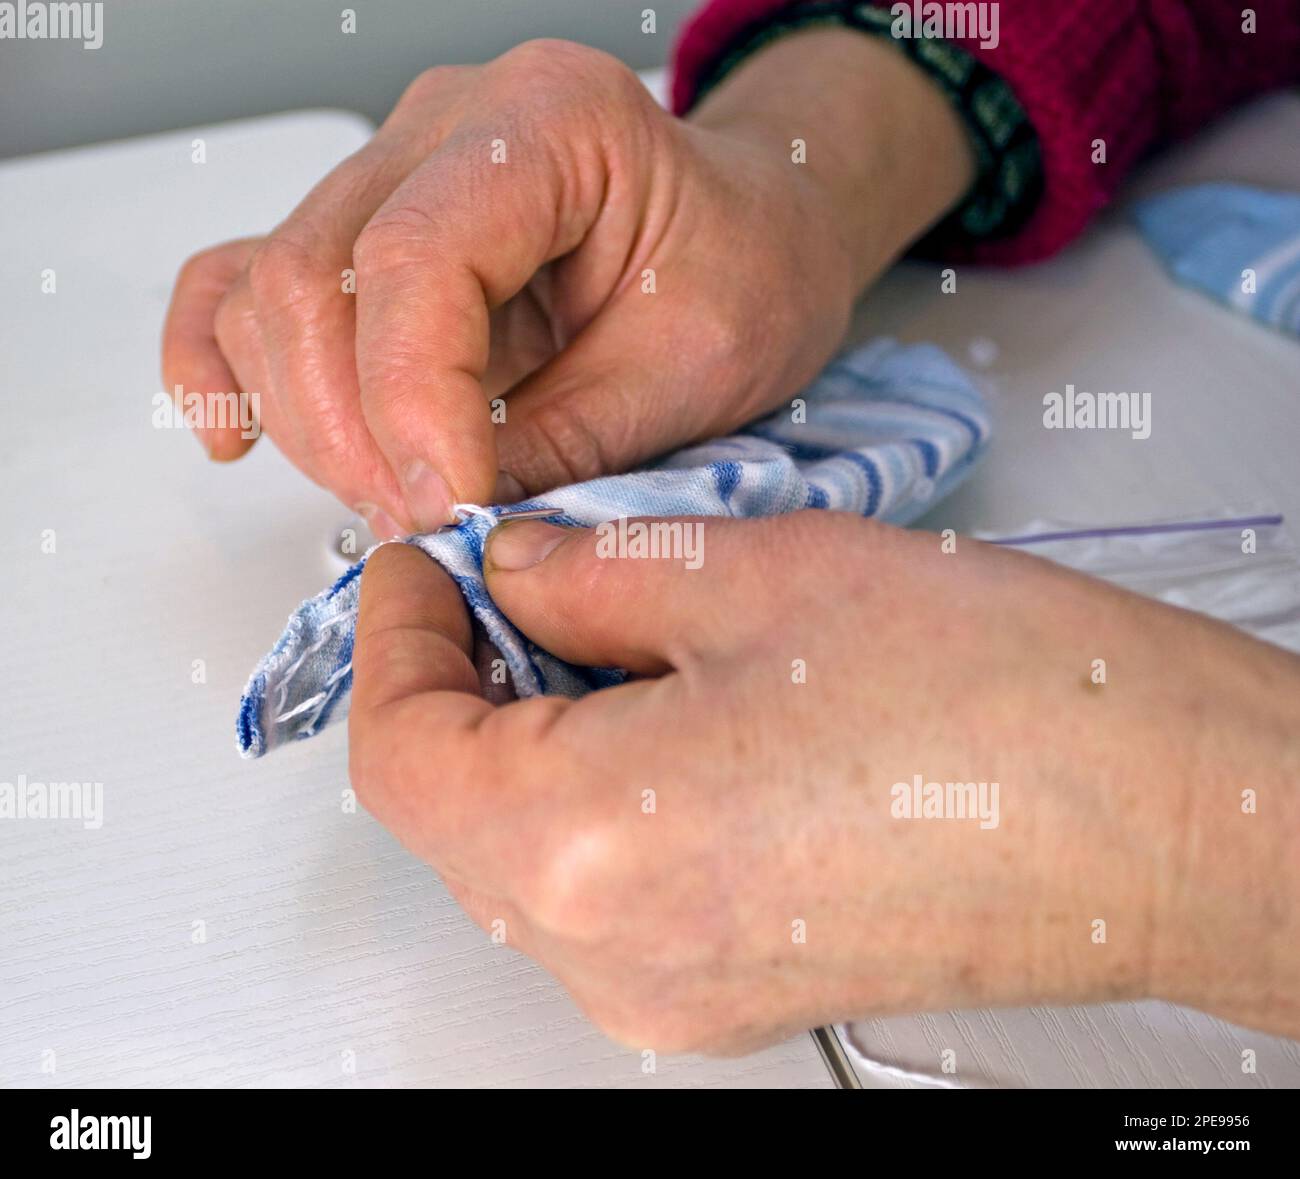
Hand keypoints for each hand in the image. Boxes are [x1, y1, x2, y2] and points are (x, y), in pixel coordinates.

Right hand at [161, 32, 972, 535]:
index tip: (451, 503)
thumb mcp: (691, 372)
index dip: (413, 402)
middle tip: (424, 522)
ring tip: (399, 498)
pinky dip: (230, 367)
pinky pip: (246, 286)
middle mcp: (449, 129)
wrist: (757, 240)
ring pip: (272, 297)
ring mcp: (395, 178)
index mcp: (551, 121)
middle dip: (354, 434)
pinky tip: (243, 438)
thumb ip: (561, 446)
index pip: (416, 257)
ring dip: (312, 426)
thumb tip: (442, 516)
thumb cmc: (748, 273)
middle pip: (315, 278)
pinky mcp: (368, 238)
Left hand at [348, 513, 1299, 1051]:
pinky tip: (654, 716)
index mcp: (592, 845)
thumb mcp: (755, 576)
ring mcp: (671, 992)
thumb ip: (590, 573)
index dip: (395, 639)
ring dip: (521, 741)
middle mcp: (615, 953)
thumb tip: (516, 571)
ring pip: (518, 858)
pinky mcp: (728, 992)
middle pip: (447, 810)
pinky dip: (586, 799)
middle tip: (503, 585)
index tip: (422, 567)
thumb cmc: (1003, 702)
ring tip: (590, 637)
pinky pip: (599, 894)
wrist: (1161, 818)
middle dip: (457, 683)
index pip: (401, 748)